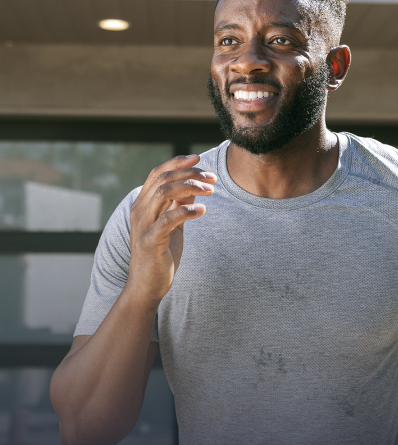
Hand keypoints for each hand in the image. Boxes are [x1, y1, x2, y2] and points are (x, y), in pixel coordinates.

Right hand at [127, 154, 215, 303]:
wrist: (147, 286)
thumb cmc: (161, 255)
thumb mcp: (172, 225)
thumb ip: (178, 205)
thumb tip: (194, 186)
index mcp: (143, 204)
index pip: (157, 173)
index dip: (177, 163)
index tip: (198, 158)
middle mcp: (139, 210)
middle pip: (163, 179)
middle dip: (190, 174)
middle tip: (212, 178)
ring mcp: (143, 225)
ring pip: (163, 193)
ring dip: (190, 187)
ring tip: (210, 191)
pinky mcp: (150, 240)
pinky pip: (168, 219)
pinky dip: (186, 210)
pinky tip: (202, 210)